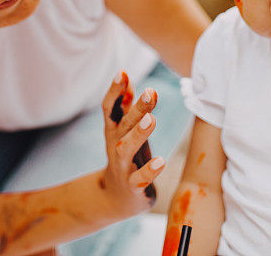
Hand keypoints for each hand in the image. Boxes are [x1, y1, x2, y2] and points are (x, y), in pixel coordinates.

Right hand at [100, 71, 164, 217]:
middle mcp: (115, 146)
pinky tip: (160, 161)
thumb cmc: (128, 156)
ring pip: (126, 149)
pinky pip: (139, 178)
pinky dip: (149, 170)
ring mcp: (123, 166)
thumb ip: (125, 104)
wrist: (116, 198)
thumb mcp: (126, 129)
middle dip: (136, 108)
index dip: (114, 90)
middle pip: (123, 125)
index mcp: (114, 131)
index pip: (109, 108)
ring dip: (138, 134)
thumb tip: (125, 75)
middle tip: (150, 92)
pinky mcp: (133, 186)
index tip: (122, 72)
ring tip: (151, 120)